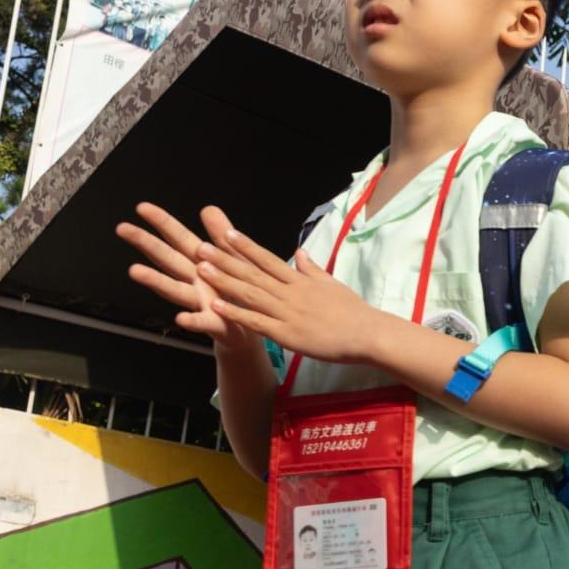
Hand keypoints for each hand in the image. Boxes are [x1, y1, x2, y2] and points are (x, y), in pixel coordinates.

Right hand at [117, 203, 257, 352]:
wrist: (254, 326)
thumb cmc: (239, 293)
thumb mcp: (235, 260)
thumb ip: (222, 237)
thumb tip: (208, 208)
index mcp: (203, 263)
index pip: (179, 238)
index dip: (162, 222)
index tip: (142, 207)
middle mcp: (196, 281)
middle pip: (168, 259)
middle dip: (146, 243)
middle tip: (123, 229)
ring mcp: (202, 302)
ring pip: (176, 290)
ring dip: (155, 281)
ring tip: (135, 271)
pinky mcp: (215, 323)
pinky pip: (202, 322)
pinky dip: (192, 321)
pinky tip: (180, 319)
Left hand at [195, 225, 388, 365]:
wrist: (368, 334)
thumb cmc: (354, 312)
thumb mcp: (333, 285)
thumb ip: (312, 269)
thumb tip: (299, 252)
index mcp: (301, 281)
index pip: (268, 259)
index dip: (246, 247)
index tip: (227, 234)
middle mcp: (291, 293)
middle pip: (253, 273)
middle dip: (225, 259)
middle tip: (201, 246)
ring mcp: (288, 313)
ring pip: (250, 294)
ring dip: (225, 281)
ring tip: (201, 269)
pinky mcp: (287, 334)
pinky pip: (256, 322)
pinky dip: (235, 313)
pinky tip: (216, 305)